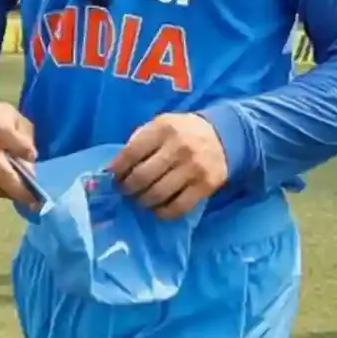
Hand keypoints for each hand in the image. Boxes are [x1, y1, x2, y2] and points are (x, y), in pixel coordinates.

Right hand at [0, 101, 38, 205]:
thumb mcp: (17, 120)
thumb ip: (25, 140)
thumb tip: (30, 169)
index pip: (10, 140)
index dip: (23, 149)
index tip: (33, 157)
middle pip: (0, 172)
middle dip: (19, 189)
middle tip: (35, 202)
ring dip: (9, 193)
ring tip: (26, 198)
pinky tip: (7, 190)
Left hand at [109, 113, 229, 219]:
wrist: (222, 136)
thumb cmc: (182, 132)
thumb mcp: (160, 125)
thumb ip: (138, 142)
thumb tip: (114, 170)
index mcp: (164, 129)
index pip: (130, 155)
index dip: (116, 171)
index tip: (114, 177)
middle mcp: (180, 147)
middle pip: (141, 178)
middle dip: (127, 189)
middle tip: (126, 191)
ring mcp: (194, 167)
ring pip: (157, 194)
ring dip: (143, 201)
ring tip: (141, 199)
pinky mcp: (206, 185)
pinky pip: (177, 207)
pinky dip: (162, 212)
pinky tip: (158, 207)